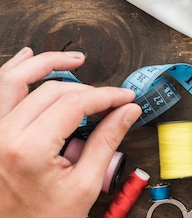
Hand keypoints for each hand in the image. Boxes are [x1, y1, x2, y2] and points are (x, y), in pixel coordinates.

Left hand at [0, 47, 140, 217]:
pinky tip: (28, 59)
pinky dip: (14, 73)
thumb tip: (127, 112)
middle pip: (51, 91)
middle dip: (86, 89)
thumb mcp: (84, 185)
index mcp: (29, 150)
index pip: (75, 104)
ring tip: (73, 58)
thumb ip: (107, 141)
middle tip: (109, 97)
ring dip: (44, 63)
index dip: (106, 96)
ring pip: (14, 80)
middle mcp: (4, 136)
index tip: (124, 98)